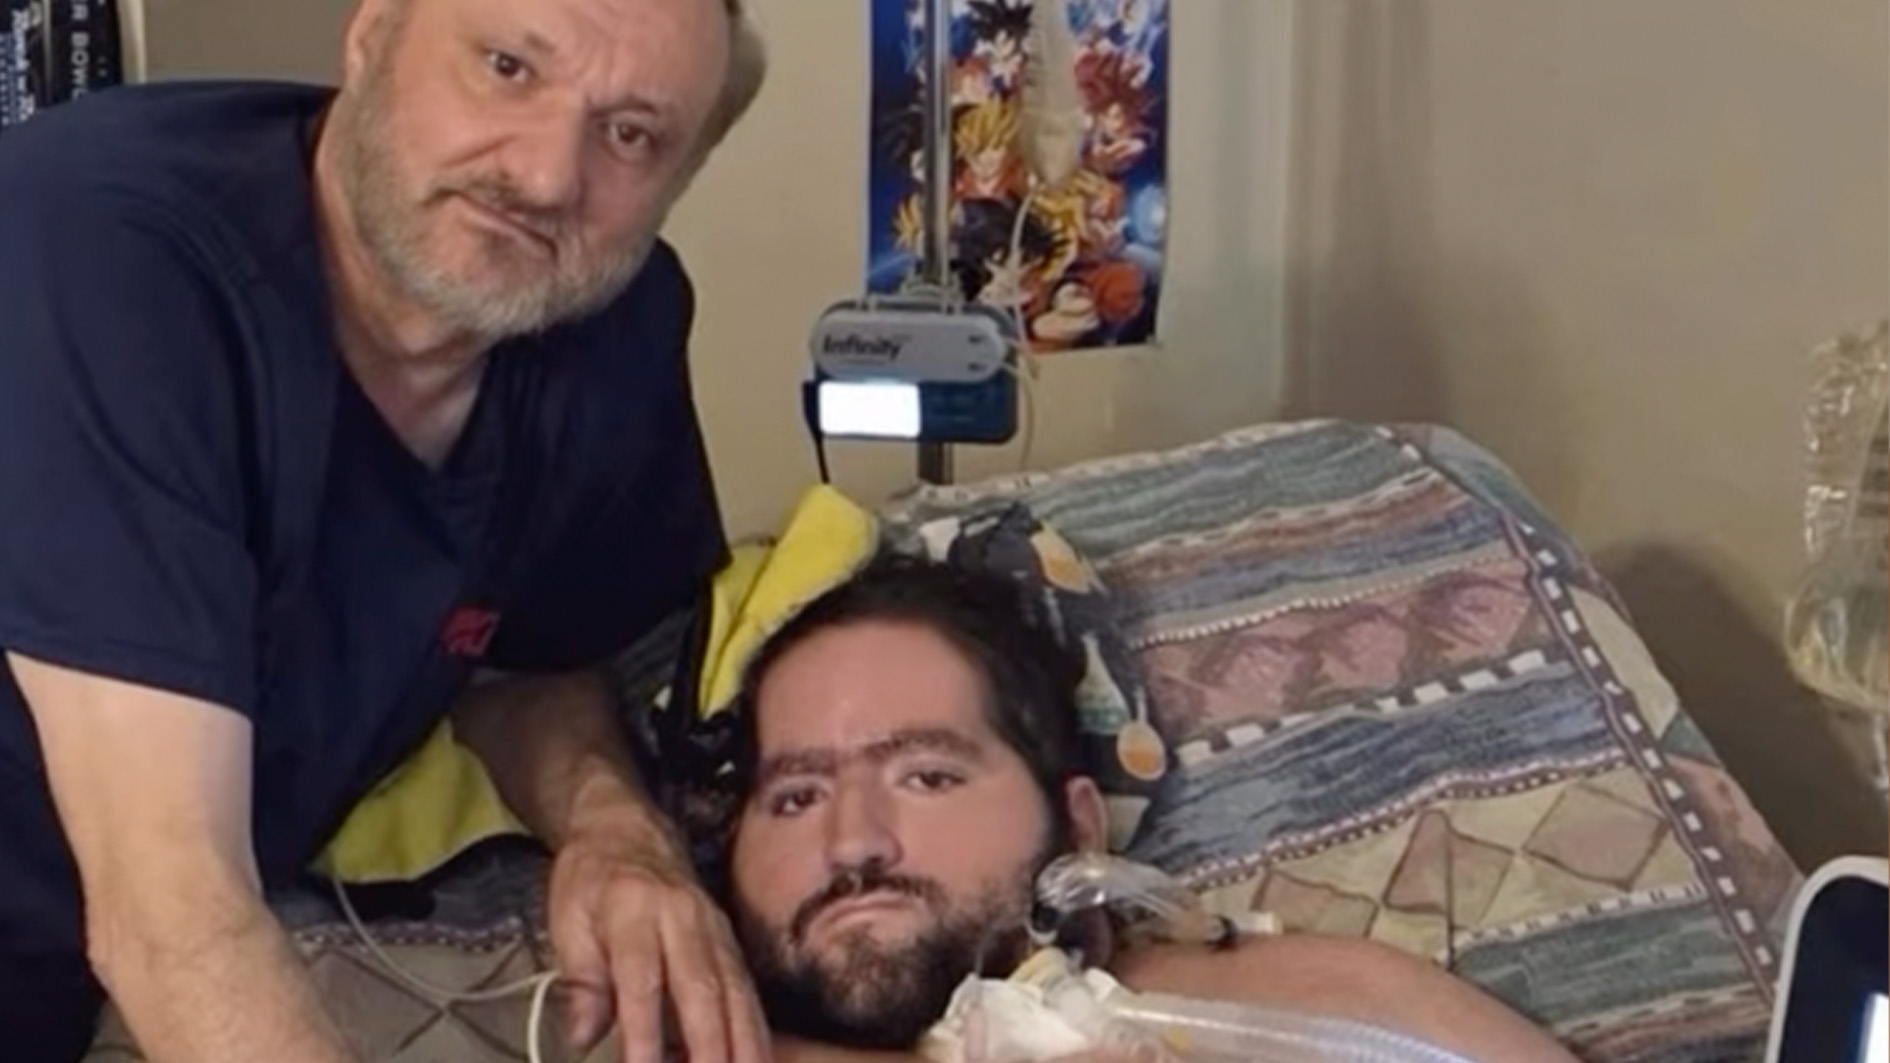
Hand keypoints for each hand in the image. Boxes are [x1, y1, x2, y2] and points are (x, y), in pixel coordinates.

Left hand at [546, 828, 769, 1062]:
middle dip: (710, 1048)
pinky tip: (757, 1059)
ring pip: (737, 993)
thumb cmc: (592, 880)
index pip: (642, 980)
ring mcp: (715, 930)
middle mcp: (685, 920)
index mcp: (635, 910)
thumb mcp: (567, 920)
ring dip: (744, 1045)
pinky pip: (747, 991)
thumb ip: (580, 980)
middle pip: (704, 990)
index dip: (644, 1032)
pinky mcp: (730, 942)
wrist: (628, 831)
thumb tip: (584, 1038)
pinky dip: (755, 1032)